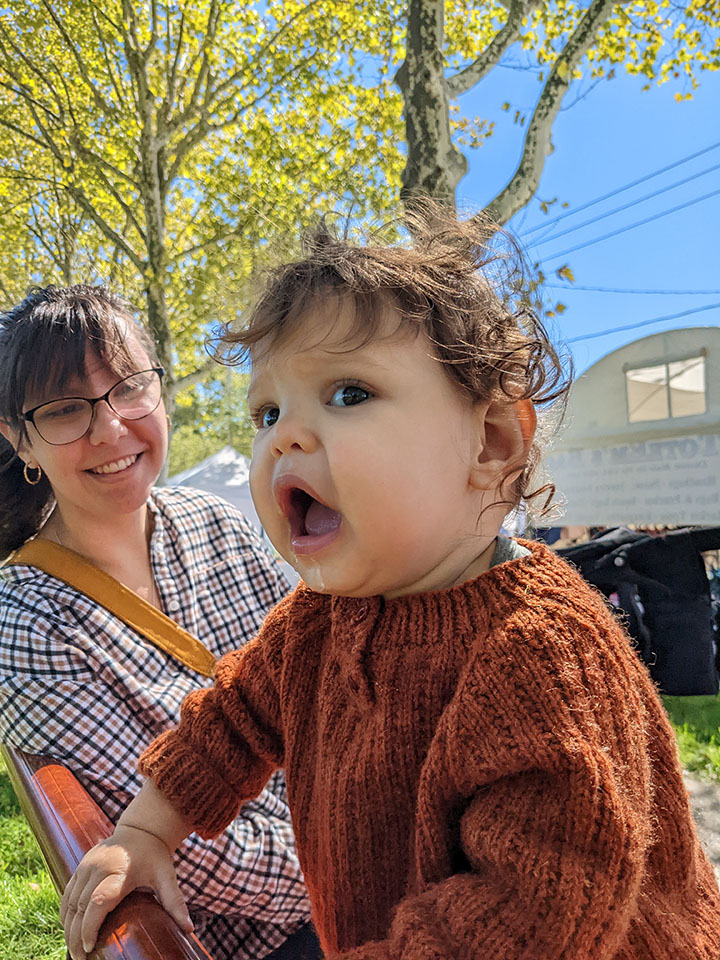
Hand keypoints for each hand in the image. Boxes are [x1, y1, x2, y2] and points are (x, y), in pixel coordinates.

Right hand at [61, 824, 192, 959]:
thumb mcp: (166, 876)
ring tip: (73, 949)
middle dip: (76, 935)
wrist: (142, 829)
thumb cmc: (154, 856)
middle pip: (80, 906)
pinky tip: (68, 929)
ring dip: (68, 927)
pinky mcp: (80, 866)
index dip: (90, 926)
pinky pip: (67, 893)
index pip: (99, 902)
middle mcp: (98, 868)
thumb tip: (189, 929)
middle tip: (79, 958)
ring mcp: (87, 866)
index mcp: (119, 872)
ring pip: (70, 901)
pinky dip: (65, 913)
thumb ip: (175, 902)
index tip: (89, 947)